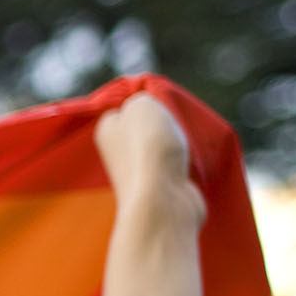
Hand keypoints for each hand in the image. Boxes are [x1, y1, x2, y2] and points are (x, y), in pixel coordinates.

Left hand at [94, 93, 205, 232]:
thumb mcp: (141, 103)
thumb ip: (141, 98)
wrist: (163, 197)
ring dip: (177, 143)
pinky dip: (185, 162)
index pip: (122, 108)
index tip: (157, 103)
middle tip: (175, 122)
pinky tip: (190, 162)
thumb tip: (144, 109)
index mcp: (105, 131)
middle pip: (146, 128)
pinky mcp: (159, 189)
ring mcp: (138, 173)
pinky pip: (175, 166)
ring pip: (162, 147)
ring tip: (184, 142)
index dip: (142, 102)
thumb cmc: (148, 146)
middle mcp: (116, 153)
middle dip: (163, 123)